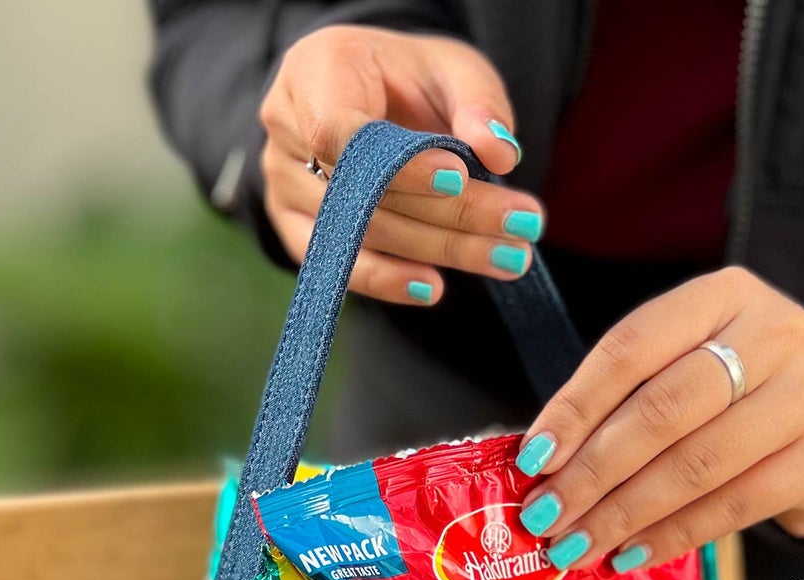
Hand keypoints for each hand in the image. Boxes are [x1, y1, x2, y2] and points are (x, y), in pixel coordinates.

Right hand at [259, 26, 543, 304]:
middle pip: (365, 193)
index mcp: (314, 72)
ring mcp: (284, 186)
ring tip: (508, 257)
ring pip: (361, 234)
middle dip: (450, 216)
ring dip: (439, 251)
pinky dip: (389, 282)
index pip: (342, 132)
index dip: (400, 165)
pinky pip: (339, 267)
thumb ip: (478, 101)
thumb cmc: (409, 79)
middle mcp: (286, 130)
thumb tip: (500, 152)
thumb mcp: (453, 68)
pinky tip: (434, 287)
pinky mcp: (296, 230)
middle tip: (520, 228)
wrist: (372, 97)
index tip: (460, 178)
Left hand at [514, 268, 803, 567]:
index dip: (576, 406)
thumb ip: (624, 401)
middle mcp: (773, 332)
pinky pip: (733, 506)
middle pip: (662, 409)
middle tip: (545, 516)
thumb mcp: (687, 369)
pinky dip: (673, 535)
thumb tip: (541, 465)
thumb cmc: (737, 401)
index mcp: (723, 295)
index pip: (632, 347)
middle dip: (593, 472)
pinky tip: (632, 553)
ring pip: (696, 463)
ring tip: (578, 545)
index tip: (533, 458)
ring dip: (625, 513)